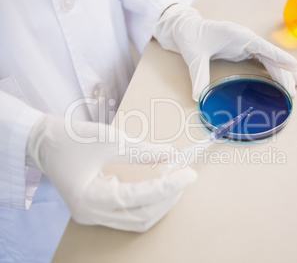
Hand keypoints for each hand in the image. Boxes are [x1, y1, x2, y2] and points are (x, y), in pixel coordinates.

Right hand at [26, 114, 196, 231]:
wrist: (45, 144)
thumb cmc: (71, 139)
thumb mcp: (108, 139)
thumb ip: (141, 150)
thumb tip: (171, 155)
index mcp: (89, 198)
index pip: (138, 198)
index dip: (167, 186)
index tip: (188, 174)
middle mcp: (90, 214)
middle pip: (141, 217)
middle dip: (167, 198)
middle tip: (185, 177)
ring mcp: (93, 216)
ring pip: (137, 220)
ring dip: (160, 203)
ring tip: (174, 182)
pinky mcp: (97, 211)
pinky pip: (129, 215)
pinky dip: (148, 203)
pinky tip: (158, 187)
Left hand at [153, 4, 296, 100]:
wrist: (187, 29)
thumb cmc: (192, 38)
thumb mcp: (194, 57)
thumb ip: (198, 76)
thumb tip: (198, 96)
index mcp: (238, 36)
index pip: (265, 47)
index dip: (282, 58)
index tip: (296, 67)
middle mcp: (246, 39)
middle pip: (271, 56)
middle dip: (284, 74)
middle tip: (293, 93)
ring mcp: (246, 44)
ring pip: (270, 59)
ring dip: (283, 73)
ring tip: (295, 88)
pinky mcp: (244, 49)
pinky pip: (263, 60)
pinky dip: (274, 70)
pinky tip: (281, 81)